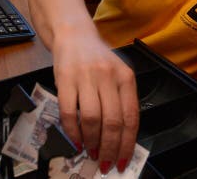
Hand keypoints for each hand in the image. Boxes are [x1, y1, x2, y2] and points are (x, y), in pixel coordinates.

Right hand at [52, 29, 138, 173]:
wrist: (74, 34)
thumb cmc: (97, 58)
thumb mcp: (117, 74)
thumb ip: (121, 100)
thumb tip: (121, 139)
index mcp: (125, 77)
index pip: (130, 117)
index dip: (127, 144)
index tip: (123, 161)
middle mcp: (108, 76)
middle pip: (112, 122)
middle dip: (109, 148)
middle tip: (105, 162)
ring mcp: (86, 77)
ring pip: (92, 119)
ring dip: (92, 142)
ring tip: (90, 152)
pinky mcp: (65, 79)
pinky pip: (69, 112)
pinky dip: (73, 131)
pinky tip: (76, 140)